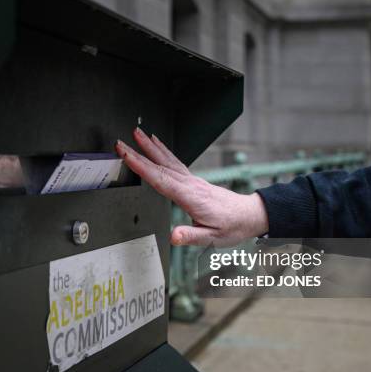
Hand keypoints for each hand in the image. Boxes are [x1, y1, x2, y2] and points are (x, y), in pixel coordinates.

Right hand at [115, 128, 268, 246]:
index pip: (161, 180)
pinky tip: (156, 144)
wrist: (248, 215)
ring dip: (150, 146)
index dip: (142, 167)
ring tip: (137, 133)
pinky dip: (163, 151)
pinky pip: (175, 162)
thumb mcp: (212, 238)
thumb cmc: (231, 226)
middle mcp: (190, 184)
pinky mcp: (193, 180)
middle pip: (160, 166)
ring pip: (167, 160)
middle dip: (139, 153)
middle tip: (122, 142)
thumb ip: (191, 236)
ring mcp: (192, 180)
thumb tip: (174, 236)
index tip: (127, 156)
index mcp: (191, 197)